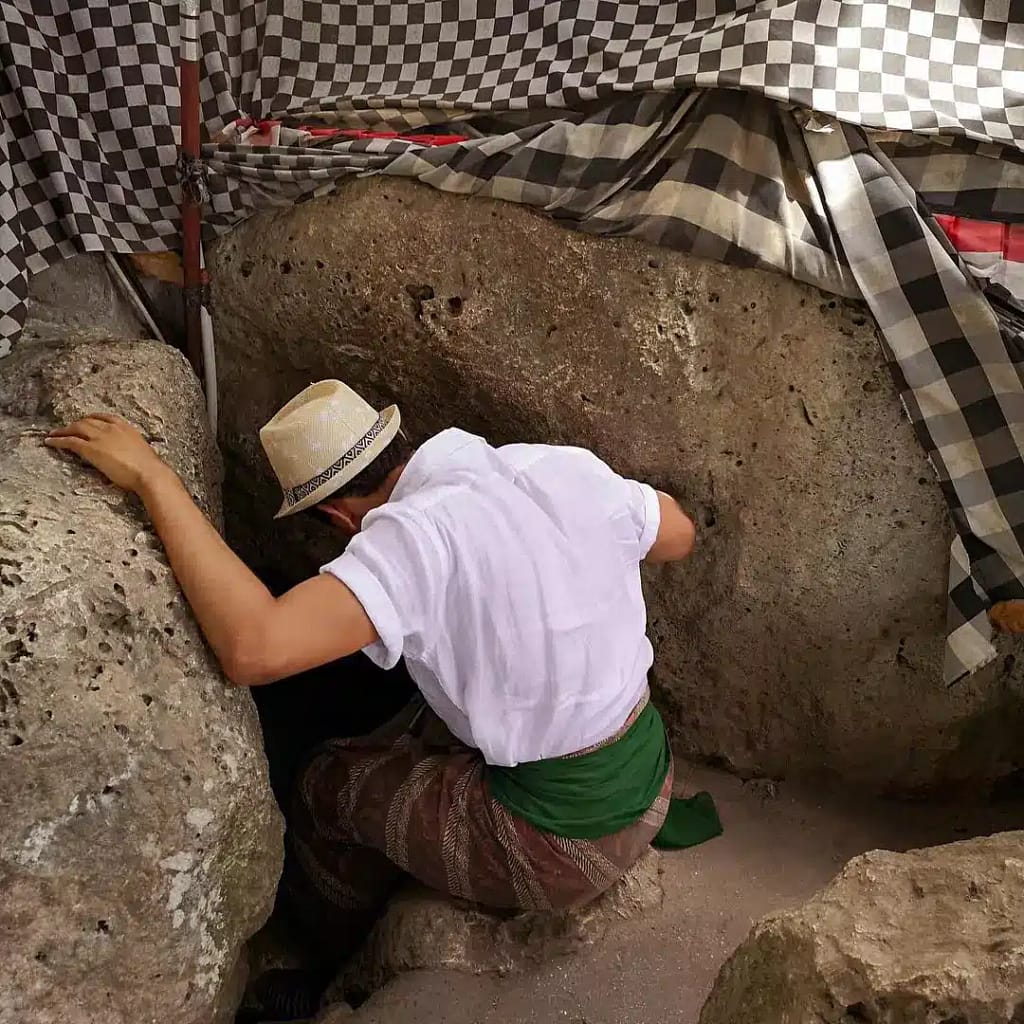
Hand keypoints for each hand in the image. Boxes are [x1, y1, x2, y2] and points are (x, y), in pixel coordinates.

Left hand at [45, 414, 171, 493]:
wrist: (148, 472)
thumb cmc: (149, 467)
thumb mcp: (139, 451)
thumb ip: (129, 448)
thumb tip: (126, 456)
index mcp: (125, 427)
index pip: (105, 417)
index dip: (92, 417)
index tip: (86, 419)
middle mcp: (110, 428)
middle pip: (87, 421)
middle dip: (76, 424)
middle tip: (67, 429)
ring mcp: (99, 437)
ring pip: (76, 428)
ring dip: (64, 430)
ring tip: (55, 434)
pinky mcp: (90, 448)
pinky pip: (69, 441)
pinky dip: (58, 440)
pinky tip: (50, 442)